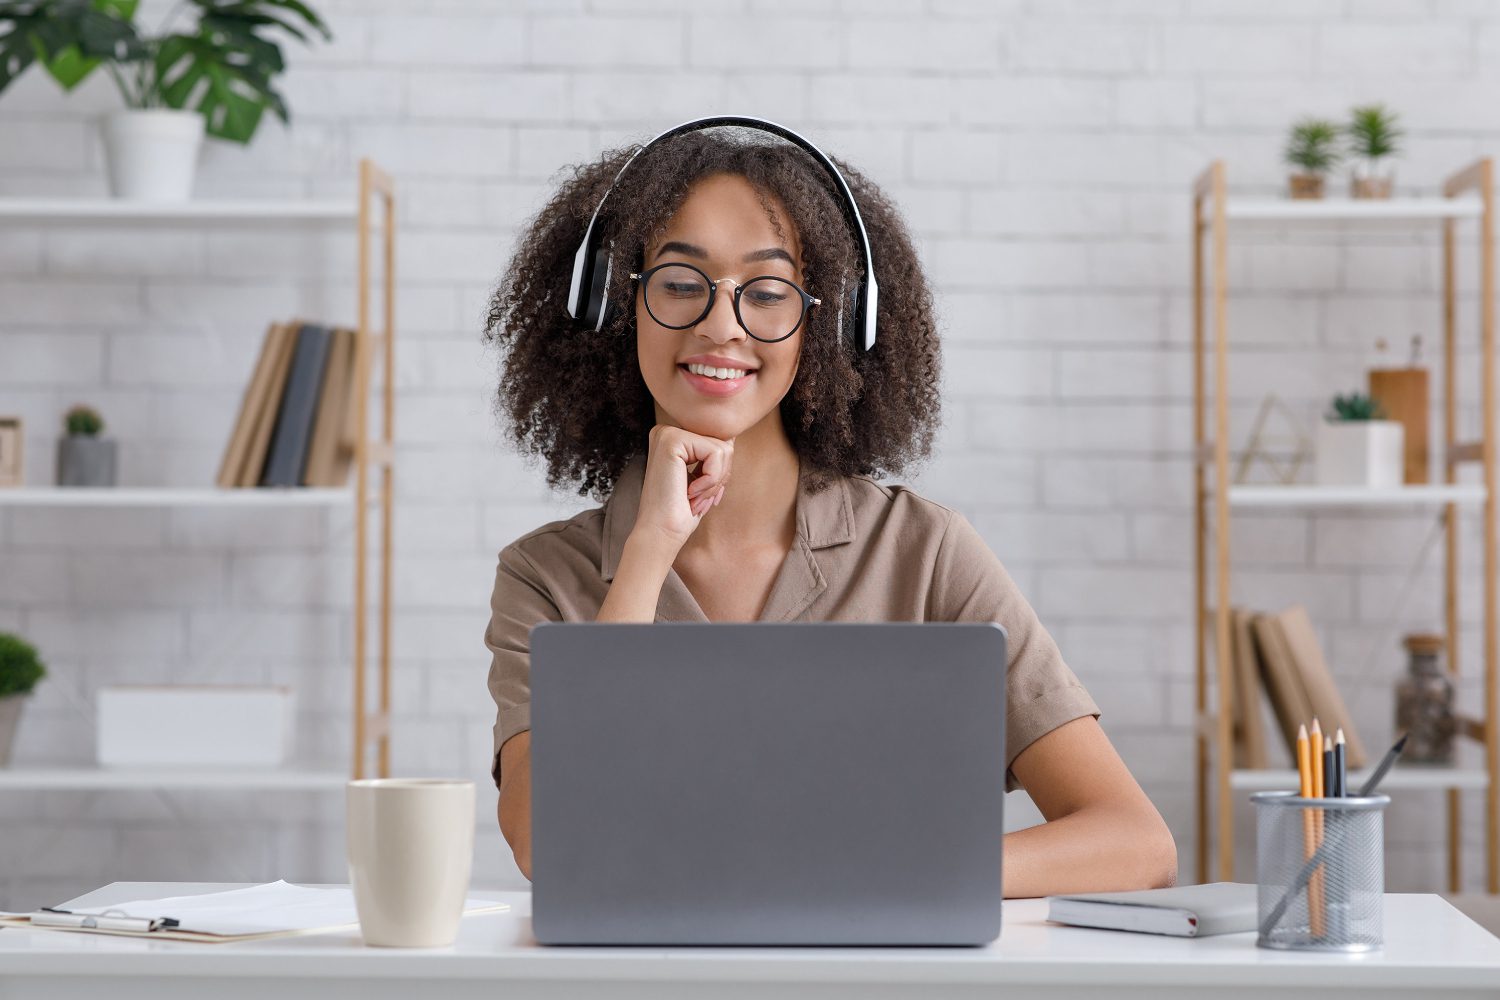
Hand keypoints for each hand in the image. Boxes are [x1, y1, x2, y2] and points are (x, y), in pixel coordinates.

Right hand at [629, 424, 732, 554]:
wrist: (660, 533)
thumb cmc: (681, 512)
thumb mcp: (702, 478)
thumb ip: (713, 456)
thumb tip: (731, 436)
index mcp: (673, 439)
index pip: (719, 444)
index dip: (719, 474)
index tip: (701, 495)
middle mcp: (667, 431)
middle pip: (723, 444)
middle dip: (719, 477)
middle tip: (697, 499)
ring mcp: (667, 433)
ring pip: (723, 449)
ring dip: (714, 482)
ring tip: (693, 497)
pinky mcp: (671, 440)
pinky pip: (716, 453)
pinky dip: (711, 480)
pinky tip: (690, 492)